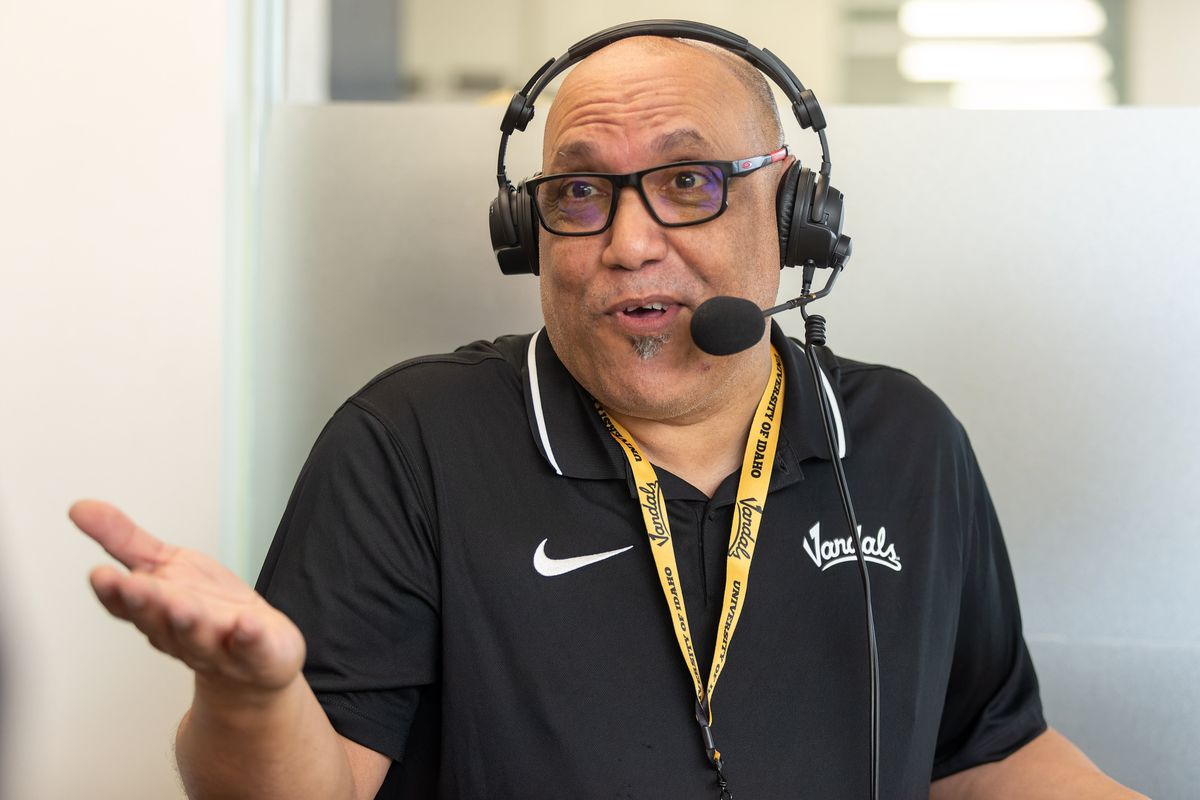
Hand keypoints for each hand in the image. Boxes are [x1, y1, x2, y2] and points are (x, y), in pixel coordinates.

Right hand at [71, 499, 304, 693]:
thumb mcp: (164, 565)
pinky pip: (253, 647)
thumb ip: (123, 539)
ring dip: (189, 622)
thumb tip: (79, 508)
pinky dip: (250, 636)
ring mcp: (219, 645)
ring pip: (199, 636)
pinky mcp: (258, 652)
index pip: (126, 604)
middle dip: (146, 604)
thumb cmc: (206, 607)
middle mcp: (181, 632)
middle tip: (134, 587)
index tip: (100, 574)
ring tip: (182, 606)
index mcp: (155, 610)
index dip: (113, 592)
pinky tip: (248, 624)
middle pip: (159, 620)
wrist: (255, 656)